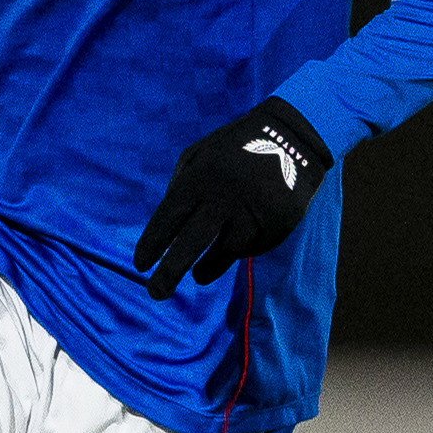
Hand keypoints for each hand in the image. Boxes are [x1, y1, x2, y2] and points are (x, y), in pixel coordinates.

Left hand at [132, 97, 329, 300]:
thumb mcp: (200, 154)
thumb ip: (180, 184)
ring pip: (224, 254)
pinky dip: (238, 250)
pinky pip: (251, 248)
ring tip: (198, 275)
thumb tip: (169, 225)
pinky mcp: (275, 225)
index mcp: (200, 177)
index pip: (168, 218)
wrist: (292, 139)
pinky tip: (235, 244)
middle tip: (155, 293)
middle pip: (190, 244)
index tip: (140, 265)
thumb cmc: (236, 147)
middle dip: (169, 272)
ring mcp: (252, 214)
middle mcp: (223, 198)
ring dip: (207, 268)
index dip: (152, 244)